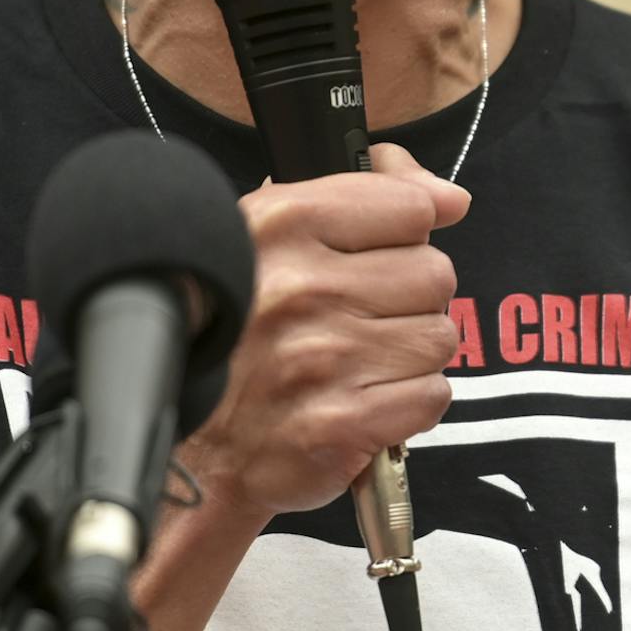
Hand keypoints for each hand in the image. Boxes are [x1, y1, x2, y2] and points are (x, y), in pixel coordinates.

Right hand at [177, 144, 468, 523]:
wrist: (178, 436)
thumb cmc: (231, 327)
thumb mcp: (270, 233)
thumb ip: (365, 195)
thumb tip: (451, 197)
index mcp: (281, 225)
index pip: (411, 208)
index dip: (404, 235)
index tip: (378, 257)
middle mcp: (300, 287)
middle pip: (434, 273)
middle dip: (410, 298)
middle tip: (363, 318)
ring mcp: (322, 358)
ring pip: (438, 337)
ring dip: (410, 353)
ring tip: (360, 361)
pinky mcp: (339, 425)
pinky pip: (431, 396)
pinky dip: (408, 403)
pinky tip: (364, 400)